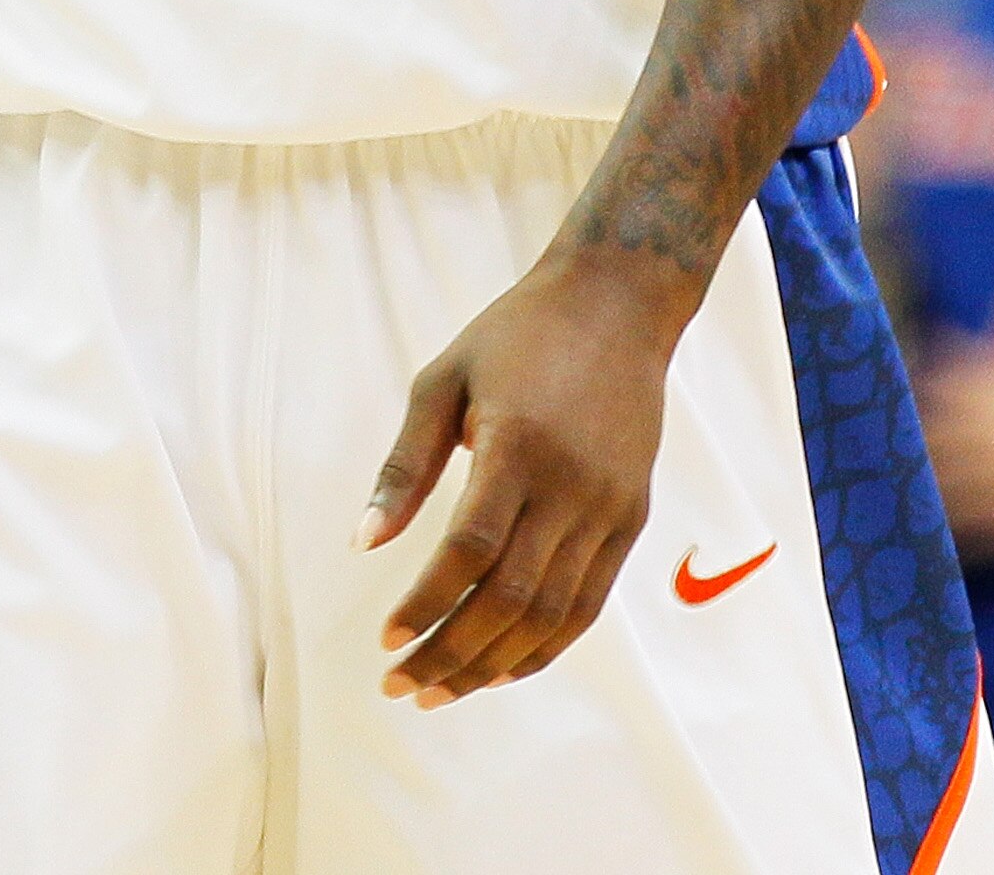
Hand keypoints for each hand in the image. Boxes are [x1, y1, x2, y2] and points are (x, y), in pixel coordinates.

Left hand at [358, 250, 689, 705]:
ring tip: (441, 689)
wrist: (617, 304)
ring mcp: (608, 507)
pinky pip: (588, 604)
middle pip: (509, 598)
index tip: (385, 639)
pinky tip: (500, 666)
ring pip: (551, 615)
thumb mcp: (443, 379)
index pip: (469, 551)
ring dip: (493, 664)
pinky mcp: (630, 518)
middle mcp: (571, 485)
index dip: (425, 604)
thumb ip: (404, 466)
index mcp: (518, 444)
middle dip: (450, 653)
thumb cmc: (517, 335)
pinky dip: (544, 646)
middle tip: (401, 685)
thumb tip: (362, 543)